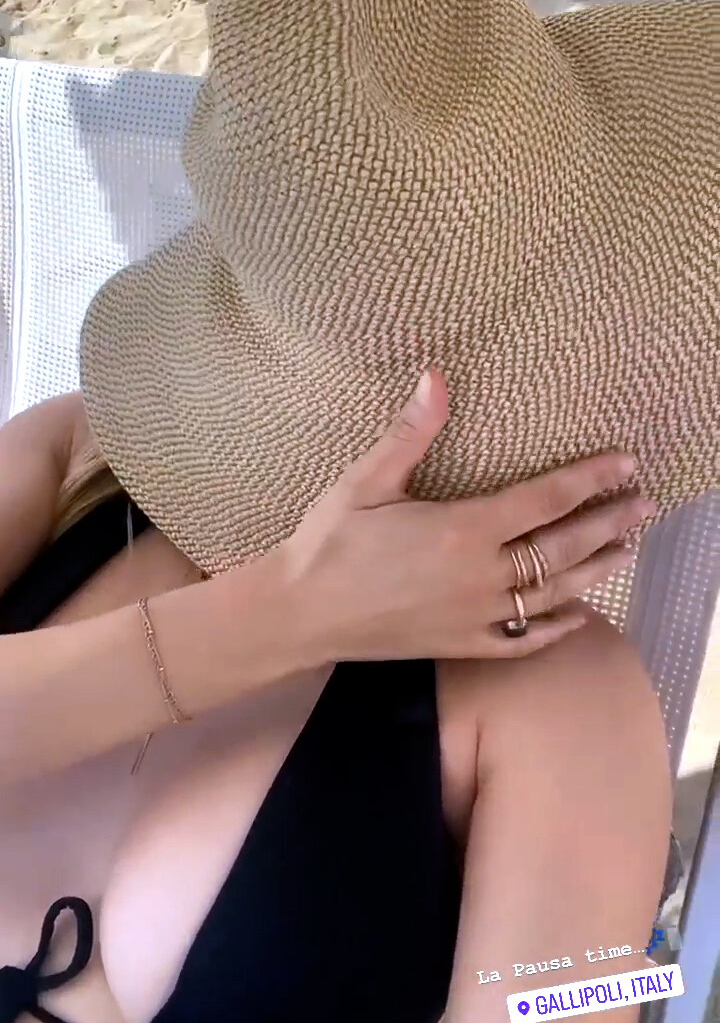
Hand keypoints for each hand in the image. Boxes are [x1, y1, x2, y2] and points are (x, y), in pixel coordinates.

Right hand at [281, 369, 653, 660]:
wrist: (300, 614)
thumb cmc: (330, 542)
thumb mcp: (365, 481)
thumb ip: (409, 433)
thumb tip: (437, 376)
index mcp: (463, 529)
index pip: (546, 499)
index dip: (591, 478)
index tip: (625, 463)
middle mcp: (481, 576)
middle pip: (563, 547)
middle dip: (609, 521)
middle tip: (643, 504)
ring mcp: (476, 616)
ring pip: (554, 593)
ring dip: (595, 569)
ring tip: (626, 549)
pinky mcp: (463, 645)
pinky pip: (524, 639)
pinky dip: (556, 627)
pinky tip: (577, 613)